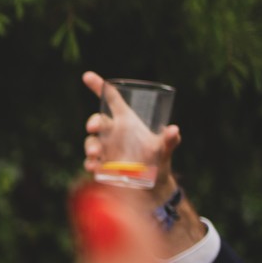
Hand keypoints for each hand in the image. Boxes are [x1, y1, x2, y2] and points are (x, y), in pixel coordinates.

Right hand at [81, 70, 180, 207]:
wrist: (152, 186)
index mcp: (127, 121)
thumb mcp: (164, 149)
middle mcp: (114, 133)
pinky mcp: (102, 164)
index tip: (87, 76)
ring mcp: (106, 149)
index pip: (112, 99)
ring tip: (95, 153)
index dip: (99, 87)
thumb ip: (169, 140)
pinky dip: (90, 163)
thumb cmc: (159, 161)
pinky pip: (91, 161)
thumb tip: (174, 130)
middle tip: (93, 127)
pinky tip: (94, 167)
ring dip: (90, 145)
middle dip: (93, 122)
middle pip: (98, 121)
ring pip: (91, 141)